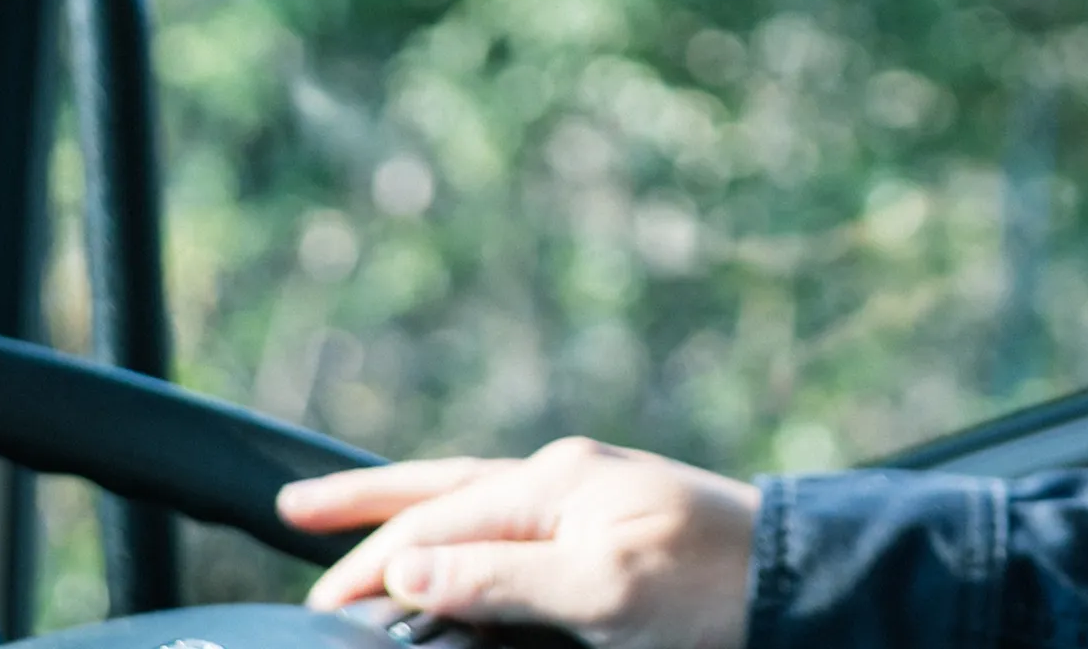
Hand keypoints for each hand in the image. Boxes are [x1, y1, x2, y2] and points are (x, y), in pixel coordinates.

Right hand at [280, 437, 759, 648]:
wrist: (794, 578)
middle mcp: (563, 478)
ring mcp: (587, 494)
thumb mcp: (600, 595)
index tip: (313, 610)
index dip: (371, 571)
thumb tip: (406, 572)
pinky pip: (512, 516)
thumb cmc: (706, 588)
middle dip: (369, 503)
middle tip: (294, 511)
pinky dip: (465, 527)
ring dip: (413, 509)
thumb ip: (501, 581)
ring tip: (354, 519)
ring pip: (475, 496)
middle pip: (444, 486)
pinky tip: (455, 544)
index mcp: (555, 484)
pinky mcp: (606, 522)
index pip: (436, 528)